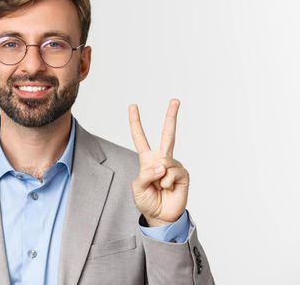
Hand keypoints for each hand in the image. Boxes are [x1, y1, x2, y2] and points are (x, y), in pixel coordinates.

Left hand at [128, 99, 189, 226]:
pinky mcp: (183, 174)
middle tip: (175, 100)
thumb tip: (162, 166)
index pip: (140, 138)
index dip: (136, 122)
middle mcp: (161, 159)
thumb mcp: (137, 187)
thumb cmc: (147, 201)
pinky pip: (173, 172)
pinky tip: (169, 189)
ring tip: (160, 187)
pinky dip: (167, 182)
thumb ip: (145, 174)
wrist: (161, 216)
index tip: (133, 106)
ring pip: (165, 161)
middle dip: (171, 116)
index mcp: (147, 160)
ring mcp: (173, 166)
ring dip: (159, 177)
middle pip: (167, 134)